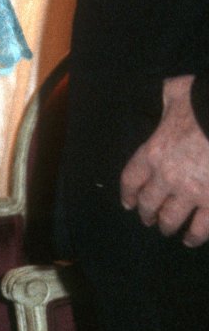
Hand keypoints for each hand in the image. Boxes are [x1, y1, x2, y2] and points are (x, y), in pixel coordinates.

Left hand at [120, 75, 208, 246]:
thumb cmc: (205, 102)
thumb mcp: (177, 91)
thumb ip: (167, 96)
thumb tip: (165, 90)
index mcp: (154, 151)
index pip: (131, 179)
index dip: (128, 193)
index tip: (128, 202)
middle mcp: (167, 177)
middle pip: (149, 203)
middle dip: (147, 213)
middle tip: (148, 219)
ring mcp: (191, 193)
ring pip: (172, 218)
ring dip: (167, 225)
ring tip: (167, 229)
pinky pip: (202, 227)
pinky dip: (195, 236)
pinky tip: (191, 240)